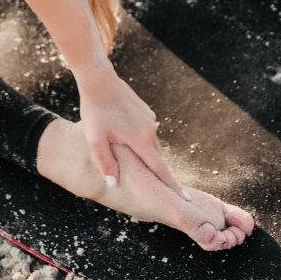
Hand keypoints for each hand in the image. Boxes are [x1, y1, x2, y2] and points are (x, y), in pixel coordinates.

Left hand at [74, 66, 187, 197]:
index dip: (171, 186)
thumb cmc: (95, 111)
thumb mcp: (95, 140)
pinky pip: (146, 132)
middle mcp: (150, 130)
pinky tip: (130, 141)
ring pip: (151, 145)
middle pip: (157, 158)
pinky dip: (143, 142)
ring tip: (141, 167)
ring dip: (148, 156)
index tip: (185, 198)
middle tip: (164, 190)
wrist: (99, 80)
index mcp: (141, 140)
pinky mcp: (145, 112)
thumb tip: (113, 184)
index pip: (160, 169)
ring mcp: (149, 119)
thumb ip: (106, 163)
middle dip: (160, 174)